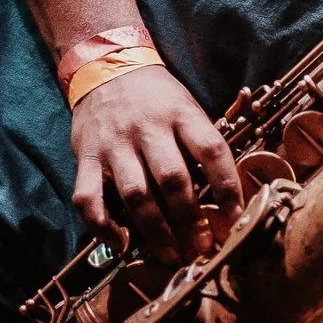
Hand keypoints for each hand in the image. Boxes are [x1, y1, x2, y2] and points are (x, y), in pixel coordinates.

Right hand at [69, 65, 243, 265]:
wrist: (106, 66)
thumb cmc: (156, 97)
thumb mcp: (186, 107)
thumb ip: (200, 144)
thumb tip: (224, 197)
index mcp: (180, 114)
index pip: (211, 151)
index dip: (227, 187)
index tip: (236, 219)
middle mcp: (147, 129)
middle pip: (173, 180)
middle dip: (190, 220)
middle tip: (201, 248)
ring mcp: (114, 144)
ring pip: (135, 195)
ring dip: (155, 231)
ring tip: (171, 256)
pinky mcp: (86, 157)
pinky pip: (88, 198)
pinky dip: (101, 226)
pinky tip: (119, 244)